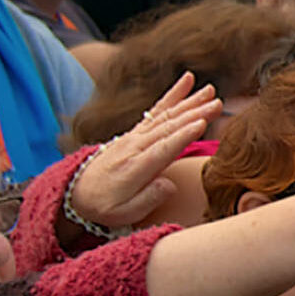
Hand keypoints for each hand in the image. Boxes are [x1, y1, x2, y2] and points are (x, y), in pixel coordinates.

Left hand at [69, 73, 220, 229]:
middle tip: (218, 103)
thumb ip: (148, 199)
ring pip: (166, 116)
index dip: (183, 136)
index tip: (202, 125)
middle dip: (194, 114)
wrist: (76, 192)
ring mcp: (134, 136)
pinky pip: (156, 110)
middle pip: (169, 127)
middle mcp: (135, 147)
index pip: (163, 149)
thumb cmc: (104, 206)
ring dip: (189, 102)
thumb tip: (169, 185)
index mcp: (136, 167)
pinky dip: (172, 95)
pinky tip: (187, 81)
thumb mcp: (123, 214)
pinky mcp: (136, 132)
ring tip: (210, 90)